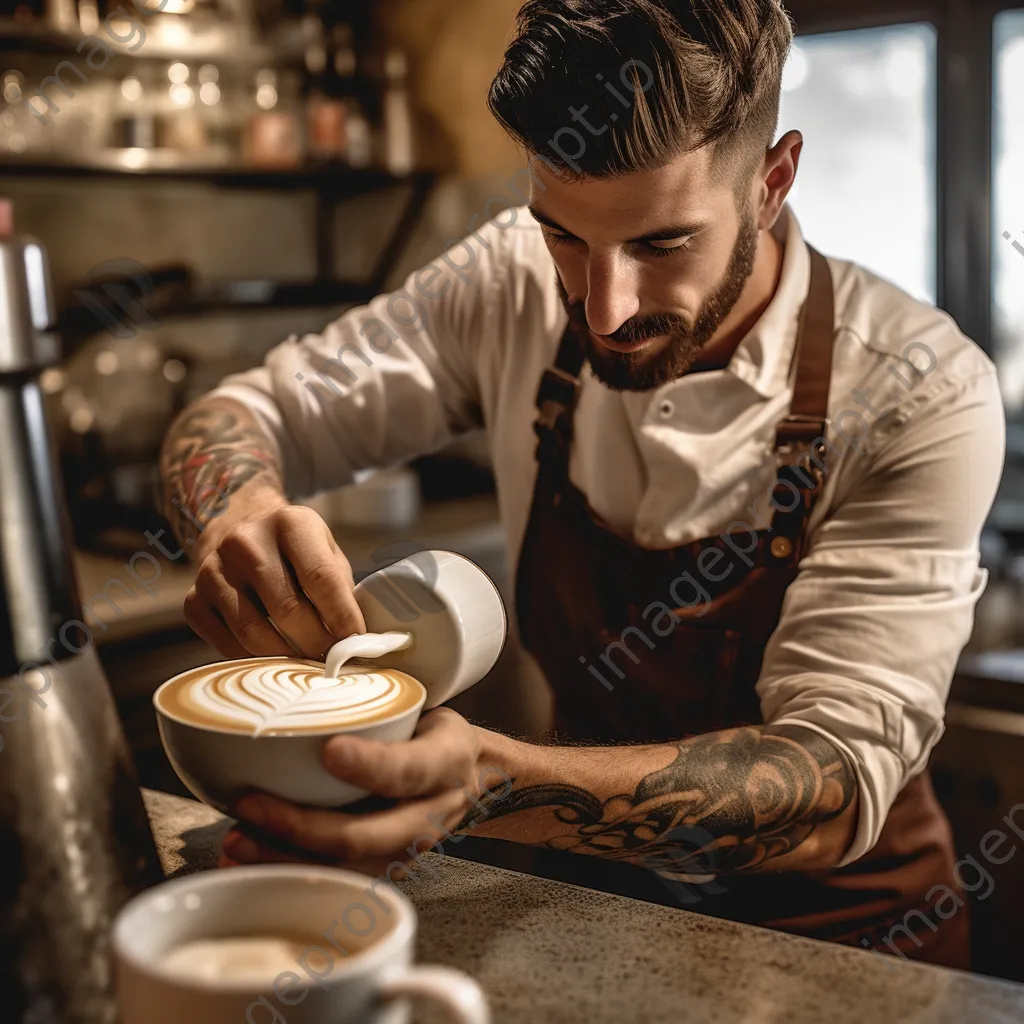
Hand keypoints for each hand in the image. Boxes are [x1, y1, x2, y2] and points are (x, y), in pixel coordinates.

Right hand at [184, 502, 365, 659]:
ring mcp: (214, 570)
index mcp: (290, 523)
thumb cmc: (295, 550)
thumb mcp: (325, 551)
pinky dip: (253, 658)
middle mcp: (246, 541)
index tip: (355, 642)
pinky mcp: (194, 598)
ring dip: (286, 657)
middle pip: (288, 610)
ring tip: (306, 660)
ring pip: (254, 633)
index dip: (342, 617)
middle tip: (331, 658)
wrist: (240, 530)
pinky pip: (226, 644)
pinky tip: (273, 655)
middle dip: (316, 643)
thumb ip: (341, 588)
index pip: (322, 579)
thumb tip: (356, 639)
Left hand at [219, 710, 506, 876]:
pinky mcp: (386, 870)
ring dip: (284, 857)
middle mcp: (428, 816)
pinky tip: (251, 859)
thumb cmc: (436, 736)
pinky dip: (289, 872)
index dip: (368, 764)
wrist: (478, 780)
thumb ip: (378, 703)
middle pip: (365, 835)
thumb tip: (300, 679)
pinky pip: (337, 879)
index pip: (407, 769)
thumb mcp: (425, 709)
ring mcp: (407, 851)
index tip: (329, 749)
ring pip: (344, 868)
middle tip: (249, 802)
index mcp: (444, 764)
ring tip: (236, 839)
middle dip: (300, 826)